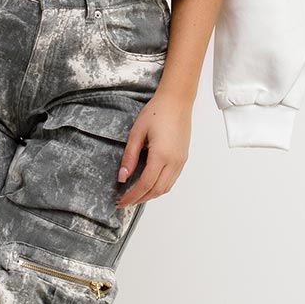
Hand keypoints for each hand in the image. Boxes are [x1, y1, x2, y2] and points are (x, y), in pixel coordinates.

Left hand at [115, 89, 191, 207]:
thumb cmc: (157, 112)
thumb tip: (122, 177)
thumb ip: (130, 157)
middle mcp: (174, 161)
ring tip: (135, 196)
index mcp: (161, 155)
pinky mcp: (183, 158)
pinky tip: (149, 185)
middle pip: (157, 190)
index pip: (145, 184)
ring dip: (150, 195)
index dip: (132, 196)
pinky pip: (172, 180)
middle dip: (140, 199)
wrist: (177, 101)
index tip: (121, 201)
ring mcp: (180, 161)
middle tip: (125, 202)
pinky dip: (159, 187)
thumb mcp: (137, 133)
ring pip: (166, 187)